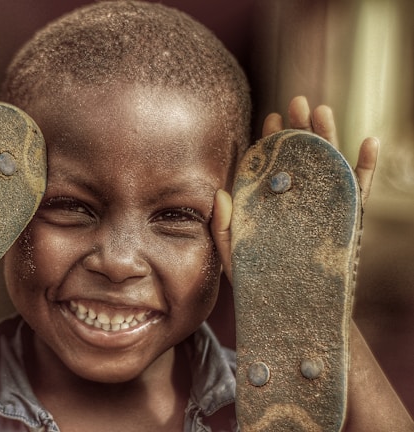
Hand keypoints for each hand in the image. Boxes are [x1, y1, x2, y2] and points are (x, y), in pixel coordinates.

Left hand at [212, 96, 378, 280]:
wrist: (293, 315)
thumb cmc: (259, 285)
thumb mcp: (234, 257)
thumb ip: (224, 228)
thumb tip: (220, 193)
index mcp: (272, 207)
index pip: (273, 168)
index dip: (272, 143)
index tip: (269, 118)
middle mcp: (298, 204)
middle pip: (302, 160)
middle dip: (299, 130)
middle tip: (296, 102)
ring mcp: (324, 211)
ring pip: (329, 169)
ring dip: (329, 139)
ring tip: (322, 111)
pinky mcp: (347, 225)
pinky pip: (359, 194)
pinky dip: (365, 169)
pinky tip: (369, 143)